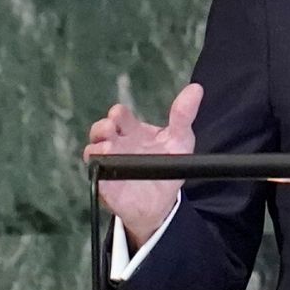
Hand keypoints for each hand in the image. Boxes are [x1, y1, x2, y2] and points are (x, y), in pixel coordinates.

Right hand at [83, 83, 202, 246]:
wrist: (162, 201)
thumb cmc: (169, 165)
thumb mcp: (181, 139)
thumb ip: (184, 115)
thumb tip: (196, 89)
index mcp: (133, 130)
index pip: (119, 115)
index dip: (117, 114)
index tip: (119, 117)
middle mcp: (118, 144)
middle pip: (100, 129)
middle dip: (102, 127)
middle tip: (111, 129)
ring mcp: (109, 163)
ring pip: (92, 150)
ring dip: (98, 148)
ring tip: (110, 149)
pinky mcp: (106, 183)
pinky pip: (94, 174)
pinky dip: (98, 170)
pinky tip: (107, 169)